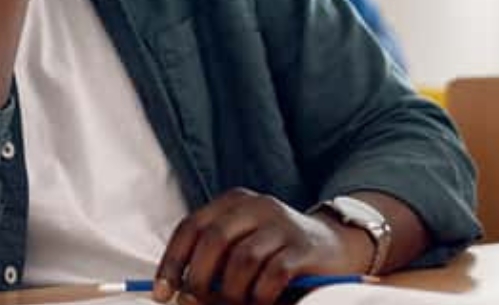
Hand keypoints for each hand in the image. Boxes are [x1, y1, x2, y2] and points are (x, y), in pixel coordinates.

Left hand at [154, 189, 373, 304]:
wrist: (334, 248)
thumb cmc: (276, 253)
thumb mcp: (242, 247)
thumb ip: (213, 262)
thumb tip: (178, 293)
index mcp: (233, 203)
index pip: (191, 226)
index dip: (173, 262)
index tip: (163, 293)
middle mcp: (257, 206)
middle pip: (214, 239)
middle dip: (200, 278)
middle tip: (196, 303)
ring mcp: (282, 224)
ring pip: (243, 259)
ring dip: (232, 292)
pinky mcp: (304, 247)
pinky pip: (274, 273)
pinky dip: (261, 295)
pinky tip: (261, 303)